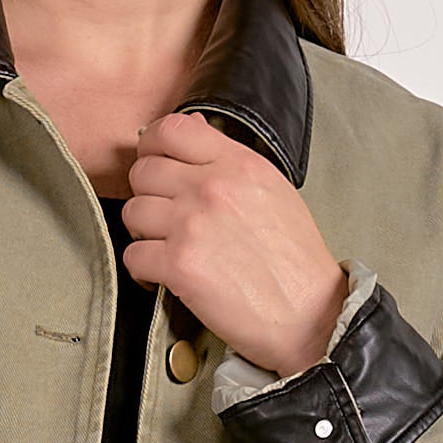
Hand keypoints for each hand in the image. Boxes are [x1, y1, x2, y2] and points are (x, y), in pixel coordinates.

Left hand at [121, 111, 350, 373]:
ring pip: (133, 212)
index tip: (153, 161)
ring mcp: (192, 225)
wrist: (309, 314)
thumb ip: (228, 159)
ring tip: (165, 247)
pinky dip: (142, 269)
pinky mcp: (179, 265)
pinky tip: (162, 275)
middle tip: (163, 217)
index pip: (171, 130)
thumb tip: (192, 127)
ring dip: (143, 232)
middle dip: (147, 195)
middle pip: (143, 172)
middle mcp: (212, 187)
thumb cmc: (296, 260)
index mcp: (238, 164)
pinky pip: (133, 255)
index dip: (152, 145)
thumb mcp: (273, 190)